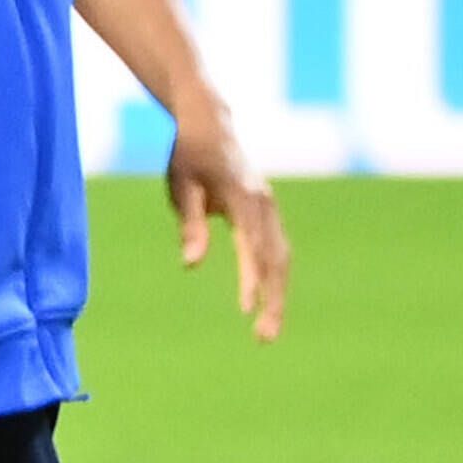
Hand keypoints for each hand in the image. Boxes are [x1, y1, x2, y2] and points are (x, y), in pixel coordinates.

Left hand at [165, 91, 289, 341]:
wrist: (209, 124)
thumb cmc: (188, 156)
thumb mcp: (180, 186)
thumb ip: (190, 224)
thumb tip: (192, 265)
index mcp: (243, 197)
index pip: (251, 247)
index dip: (251, 279)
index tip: (246, 310)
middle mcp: (264, 204)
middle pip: (277, 260)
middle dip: (274, 300)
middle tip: (264, 338)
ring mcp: (270, 208)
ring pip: (282, 259)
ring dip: (278, 296)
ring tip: (266, 332)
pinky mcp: (268, 213)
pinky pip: (277, 251)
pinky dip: (275, 278)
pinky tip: (269, 304)